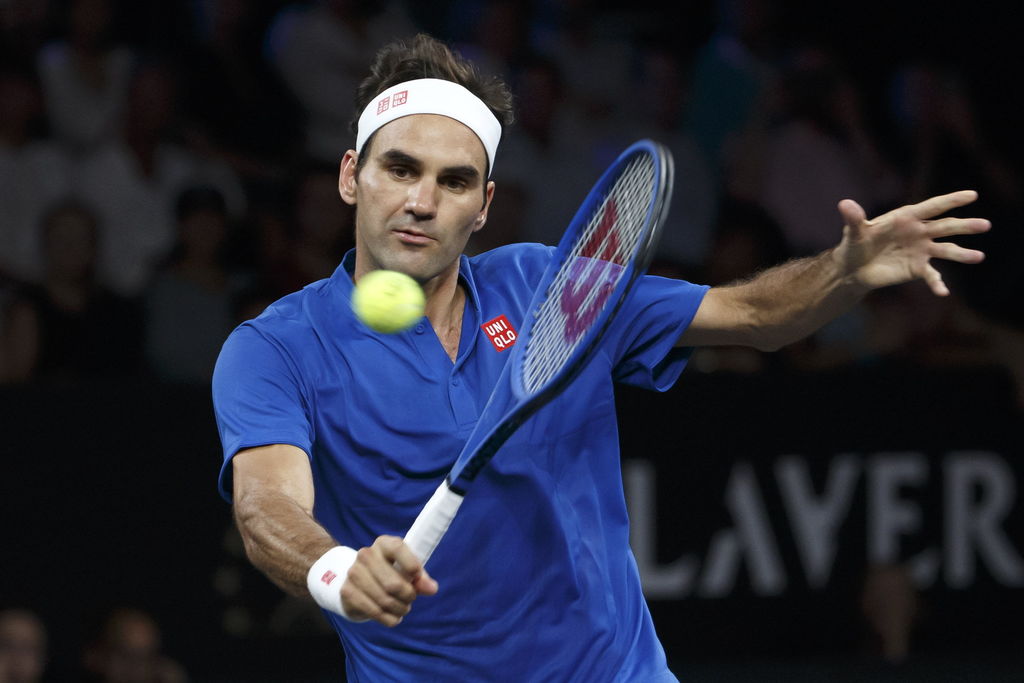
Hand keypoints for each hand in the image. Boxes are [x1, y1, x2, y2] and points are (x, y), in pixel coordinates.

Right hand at [340, 535, 438, 625]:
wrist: (359, 581)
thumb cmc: (390, 573)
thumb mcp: (407, 571)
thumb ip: (420, 578)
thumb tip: (431, 588)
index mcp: (384, 544)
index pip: (398, 549)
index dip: (411, 564)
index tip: (418, 576)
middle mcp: (366, 555)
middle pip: (393, 583)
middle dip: (408, 596)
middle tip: (411, 599)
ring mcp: (354, 572)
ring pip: (384, 600)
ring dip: (399, 609)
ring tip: (403, 608)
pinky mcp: (347, 591)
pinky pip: (374, 611)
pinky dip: (389, 618)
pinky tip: (393, 617)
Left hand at [835, 190, 989, 295]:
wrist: (853, 268)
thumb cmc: (855, 244)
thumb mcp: (854, 231)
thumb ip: (854, 218)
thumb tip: (845, 204)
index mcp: (906, 217)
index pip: (933, 207)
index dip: (951, 200)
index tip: (972, 195)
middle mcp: (919, 232)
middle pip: (946, 227)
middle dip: (965, 226)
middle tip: (985, 225)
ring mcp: (921, 250)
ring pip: (946, 250)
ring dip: (962, 254)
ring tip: (979, 257)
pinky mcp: (917, 268)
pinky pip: (931, 276)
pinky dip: (937, 284)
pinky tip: (943, 292)